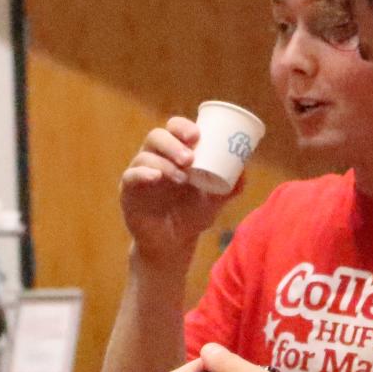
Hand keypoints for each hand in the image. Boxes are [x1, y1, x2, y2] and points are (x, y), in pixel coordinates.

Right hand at [119, 117, 237, 265]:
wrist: (173, 244)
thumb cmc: (192, 216)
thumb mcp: (215, 200)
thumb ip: (231, 186)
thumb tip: (244, 168)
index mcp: (174, 154)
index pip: (174, 129)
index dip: (182, 126)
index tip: (197, 135)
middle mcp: (155, 159)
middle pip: (156, 137)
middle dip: (173, 143)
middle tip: (190, 158)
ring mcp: (140, 174)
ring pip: (144, 156)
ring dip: (164, 162)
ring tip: (181, 177)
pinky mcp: (128, 191)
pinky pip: (130, 176)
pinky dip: (142, 174)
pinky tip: (156, 178)